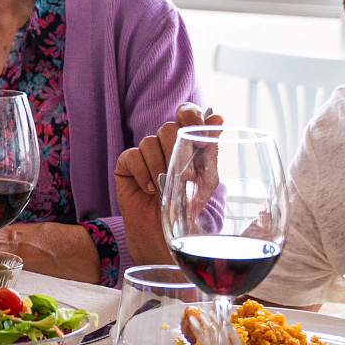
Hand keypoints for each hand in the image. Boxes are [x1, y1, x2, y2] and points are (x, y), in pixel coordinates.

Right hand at [112, 103, 220, 265]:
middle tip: (186, 176)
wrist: (164, 231)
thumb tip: (218, 117)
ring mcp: (144, 152)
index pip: (186, 112)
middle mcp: (164, 142)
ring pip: (149, 141)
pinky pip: (132, 156)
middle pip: (168, 127)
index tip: (203, 141)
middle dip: (178, 151)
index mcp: (185, 140)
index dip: (192, 117)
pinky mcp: (126, 164)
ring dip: (161, 166)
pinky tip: (150, 189)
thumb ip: (211, 147)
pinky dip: (143, 173)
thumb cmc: (187, 204)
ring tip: (166, 187)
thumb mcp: (206, 177)